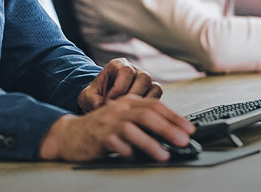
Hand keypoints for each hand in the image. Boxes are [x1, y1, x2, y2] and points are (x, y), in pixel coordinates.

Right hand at [38, 94, 193, 161]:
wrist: (71, 134)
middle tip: (184, 140)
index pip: (156, 105)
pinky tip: (134, 158)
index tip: (189, 129)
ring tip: (164, 155)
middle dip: (168, 128)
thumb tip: (172, 133)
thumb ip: (143, 121)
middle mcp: (119, 109)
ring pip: (132, 129)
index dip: (174, 117)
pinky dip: (126, 151)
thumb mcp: (124, 119)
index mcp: (128, 102)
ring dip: (150, 143)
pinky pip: (115, 144)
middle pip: (147, 115)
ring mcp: (108, 123)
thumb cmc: (102, 128)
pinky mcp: (98, 137)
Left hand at [77, 58, 161, 112]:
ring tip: (129, 114)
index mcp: (118, 65)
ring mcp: (145, 82)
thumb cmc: (94, 98)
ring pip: (155, 88)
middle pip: (144, 78)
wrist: (100, 103)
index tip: (109, 102)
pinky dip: (149, 108)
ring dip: (143, 103)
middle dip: (133, 96)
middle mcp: (135, 70)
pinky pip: (157, 99)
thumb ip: (93, 100)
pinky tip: (136, 117)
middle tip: (121, 109)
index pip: (126, 71)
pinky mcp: (152, 93)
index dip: (119, 88)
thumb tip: (102, 107)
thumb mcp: (87, 97)